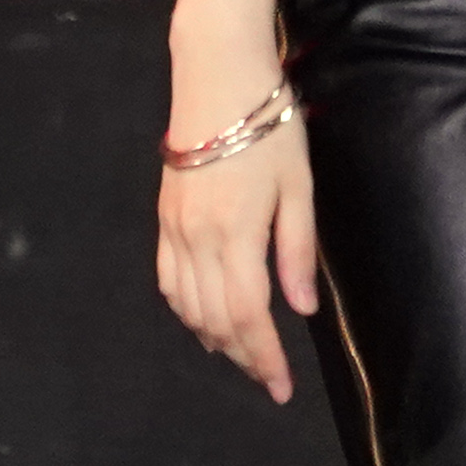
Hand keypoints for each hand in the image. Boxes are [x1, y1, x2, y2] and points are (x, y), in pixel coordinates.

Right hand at [152, 83, 318, 401]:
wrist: (217, 78)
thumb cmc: (270, 125)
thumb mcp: (299, 184)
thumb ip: (297, 249)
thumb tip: (302, 309)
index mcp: (237, 234)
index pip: (249, 316)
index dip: (264, 357)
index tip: (281, 388)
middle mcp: (198, 241)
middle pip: (216, 320)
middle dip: (243, 356)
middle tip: (267, 378)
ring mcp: (174, 231)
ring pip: (187, 307)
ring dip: (213, 338)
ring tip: (242, 355)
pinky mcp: (163, 219)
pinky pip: (168, 281)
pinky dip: (185, 310)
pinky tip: (202, 318)